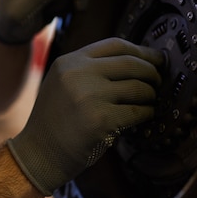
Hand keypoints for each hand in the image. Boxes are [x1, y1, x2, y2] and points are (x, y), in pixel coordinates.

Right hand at [7, 38, 163, 195]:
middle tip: (158, 83)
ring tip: (147, 103)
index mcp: (69, 62)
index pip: (115, 45)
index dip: (142, 51)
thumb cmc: (55, 121)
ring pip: (139, 88)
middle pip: (131, 63)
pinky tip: (142, 118)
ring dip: (150, 97)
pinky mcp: (101, 120)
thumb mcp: (62, 83)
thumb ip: (88, 70)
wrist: (38, 153)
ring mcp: (89, 96)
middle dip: (152, 73)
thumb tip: (136, 62)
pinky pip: (138, 112)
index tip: (156, 59)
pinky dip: (146, 115)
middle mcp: (78, 74)